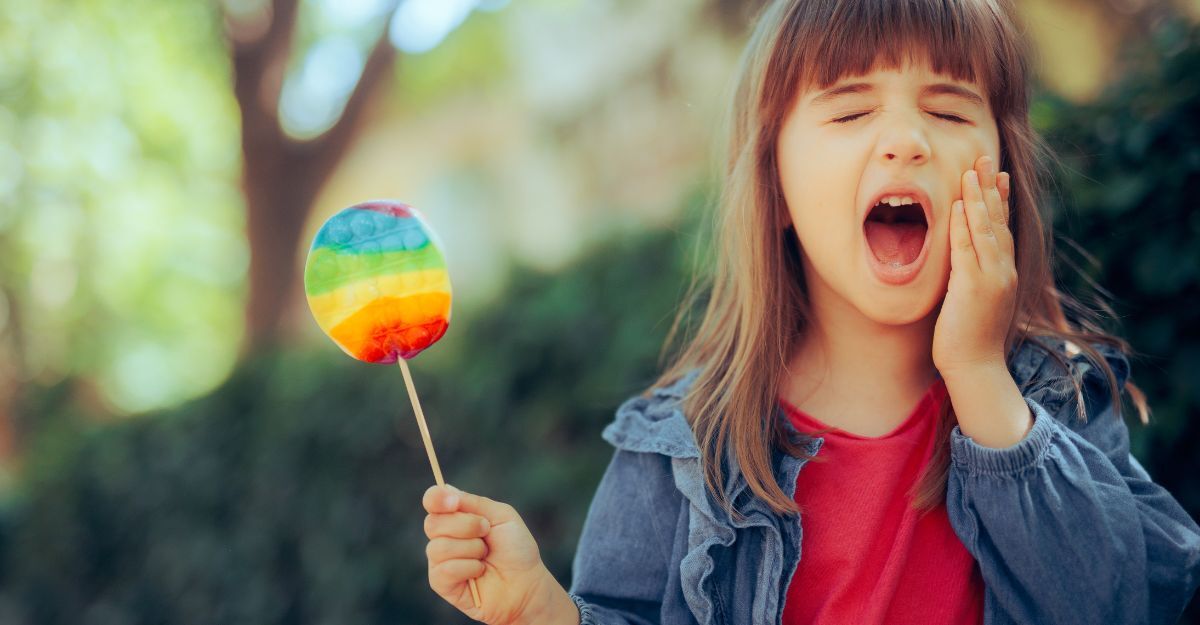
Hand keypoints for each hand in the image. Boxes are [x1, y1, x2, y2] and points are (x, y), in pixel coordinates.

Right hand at [423, 485, 578, 624]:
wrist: (526, 582)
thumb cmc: (516, 548)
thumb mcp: (501, 516)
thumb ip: (473, 502)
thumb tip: (445, 488)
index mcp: (456, 516)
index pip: (432, 501)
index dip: (436, 499)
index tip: (454, 503)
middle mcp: (444, 536)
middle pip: (433, 523)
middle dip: (466, 526)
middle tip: (487, 532)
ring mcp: (440, 560)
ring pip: (439, 547)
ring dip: (471, 549)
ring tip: (486, 555)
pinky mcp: (441, 583)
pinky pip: (445, 570)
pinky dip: (469, 568)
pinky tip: (480, 571)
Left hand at [932, 155, 1015, 377]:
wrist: (976, 368)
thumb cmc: (969, 340)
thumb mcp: (974, 302)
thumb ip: (971, 279)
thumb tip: (962, 266)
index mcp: (1003, 274)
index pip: (1002, 228)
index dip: (998, 200)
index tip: (996, 174)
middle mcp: (1002, 272)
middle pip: (998, 221)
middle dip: (990, 188)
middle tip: (985, 159)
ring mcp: (991, 279)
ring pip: (985, 230)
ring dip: (978, 199)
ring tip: (972, 171)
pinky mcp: (973, 288)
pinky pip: (967, 250)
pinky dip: (963, 226)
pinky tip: (958, 205)